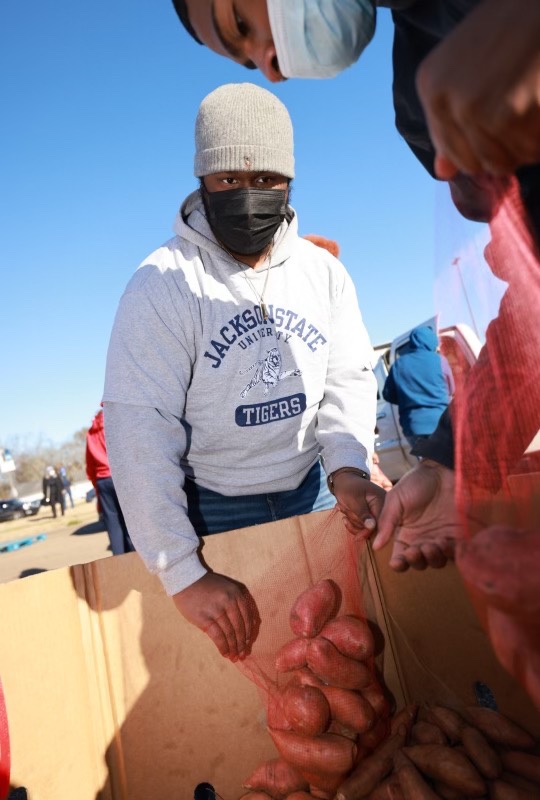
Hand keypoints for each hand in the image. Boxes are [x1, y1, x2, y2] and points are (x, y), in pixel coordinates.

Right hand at [172, 572, 258, 660]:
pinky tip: (225, 653)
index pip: (247, 617)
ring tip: (234, 657)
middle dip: (242, 643)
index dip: (249, 632)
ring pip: (230, 634)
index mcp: (236, 594)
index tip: (248, 641)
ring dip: (233, 648)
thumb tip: (241, 628)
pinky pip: (218, 637)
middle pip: (240, 627)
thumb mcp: (224, 589)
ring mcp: (217, 611)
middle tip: (243, 654)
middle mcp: (229, 602)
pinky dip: (223, 647)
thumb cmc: (205, 585)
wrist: (185, 580)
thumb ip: (233, 604)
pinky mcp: (205, 619)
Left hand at [332, 471, 385, 536]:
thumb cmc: (348, 487)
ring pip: (366, 528)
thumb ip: (363, 514)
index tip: (356, 537)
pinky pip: (362, 526)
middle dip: (356, 522)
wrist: (344, 480)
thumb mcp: (354, 500)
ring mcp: (376, 512)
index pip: (380, 523)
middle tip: (345, 512)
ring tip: (343, 508)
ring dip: (352, 521)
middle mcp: (382, 508)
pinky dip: (352, 522)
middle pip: (373, 528)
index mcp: (382, 501)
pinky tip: (344, 514)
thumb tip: (372, 527)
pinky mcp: (370, 515)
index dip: (367, 531)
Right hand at [372, 460, 460, 570]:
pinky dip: (450, 554)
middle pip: (419, 563)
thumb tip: (376, 546)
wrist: (442, 471)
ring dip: (432, 558)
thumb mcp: (396, 500)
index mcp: (406, 534)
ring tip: (432, 544)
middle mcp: (423, 539)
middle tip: (416, 549)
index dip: (399, 564)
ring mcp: (440, 538)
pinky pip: (456, 554)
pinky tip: (444, 542)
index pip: (401, 557)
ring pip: (436, 562)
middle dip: (416, 561)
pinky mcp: (458, 535)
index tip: (396, 562)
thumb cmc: (416, 482)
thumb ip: (386, 522)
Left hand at [416, 0, 539, 177]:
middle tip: (520, 116)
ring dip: (526, 144)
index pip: (452, 153)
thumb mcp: (463, 66)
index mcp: (431, 88)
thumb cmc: (508, 27)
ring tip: (531, 109)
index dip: (480, 149)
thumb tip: (443, 173)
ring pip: (507, 161)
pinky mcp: (514, 115)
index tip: (498, 127)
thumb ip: (449, 121)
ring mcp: (480, 110)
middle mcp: (450, 102)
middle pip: (479, 164)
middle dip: (503, 150)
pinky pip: (533, 149)